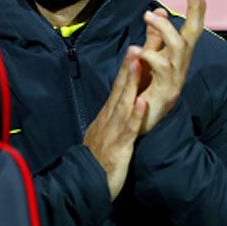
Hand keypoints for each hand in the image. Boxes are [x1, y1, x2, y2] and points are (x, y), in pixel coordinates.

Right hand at [84, 52, 148, 199]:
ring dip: (131, 80)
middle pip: (121, 86)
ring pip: (124, 101)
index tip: (138, 45)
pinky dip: (134, 115)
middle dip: (130, 63)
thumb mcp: (105, 133)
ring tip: (138, 60)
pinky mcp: (120, 147)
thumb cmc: (97, 160)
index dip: (129, 65)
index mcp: (109, 114)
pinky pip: (128, 129)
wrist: (84, 184)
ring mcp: (113, 130)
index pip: (121, 85)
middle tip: (138, 41)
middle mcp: (110, 117)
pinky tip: (142, 103)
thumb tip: (123, 104)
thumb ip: (113, 118)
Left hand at [132, 0, 205, 133]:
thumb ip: (154, 38)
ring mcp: (173, 83)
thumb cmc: (144, 90)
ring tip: (144, 22)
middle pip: (187, 39)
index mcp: (175, 59)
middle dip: (187, 16)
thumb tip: (159, 10)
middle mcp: (178, 69)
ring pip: (175, 55)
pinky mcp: (163, 96)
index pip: (190, 31)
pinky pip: (161, 76)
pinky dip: (151, 61)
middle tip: (167, 3)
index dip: (195, 10)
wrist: (135, 125)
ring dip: (160, 37)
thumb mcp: (148, 60)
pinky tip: (139, 52)